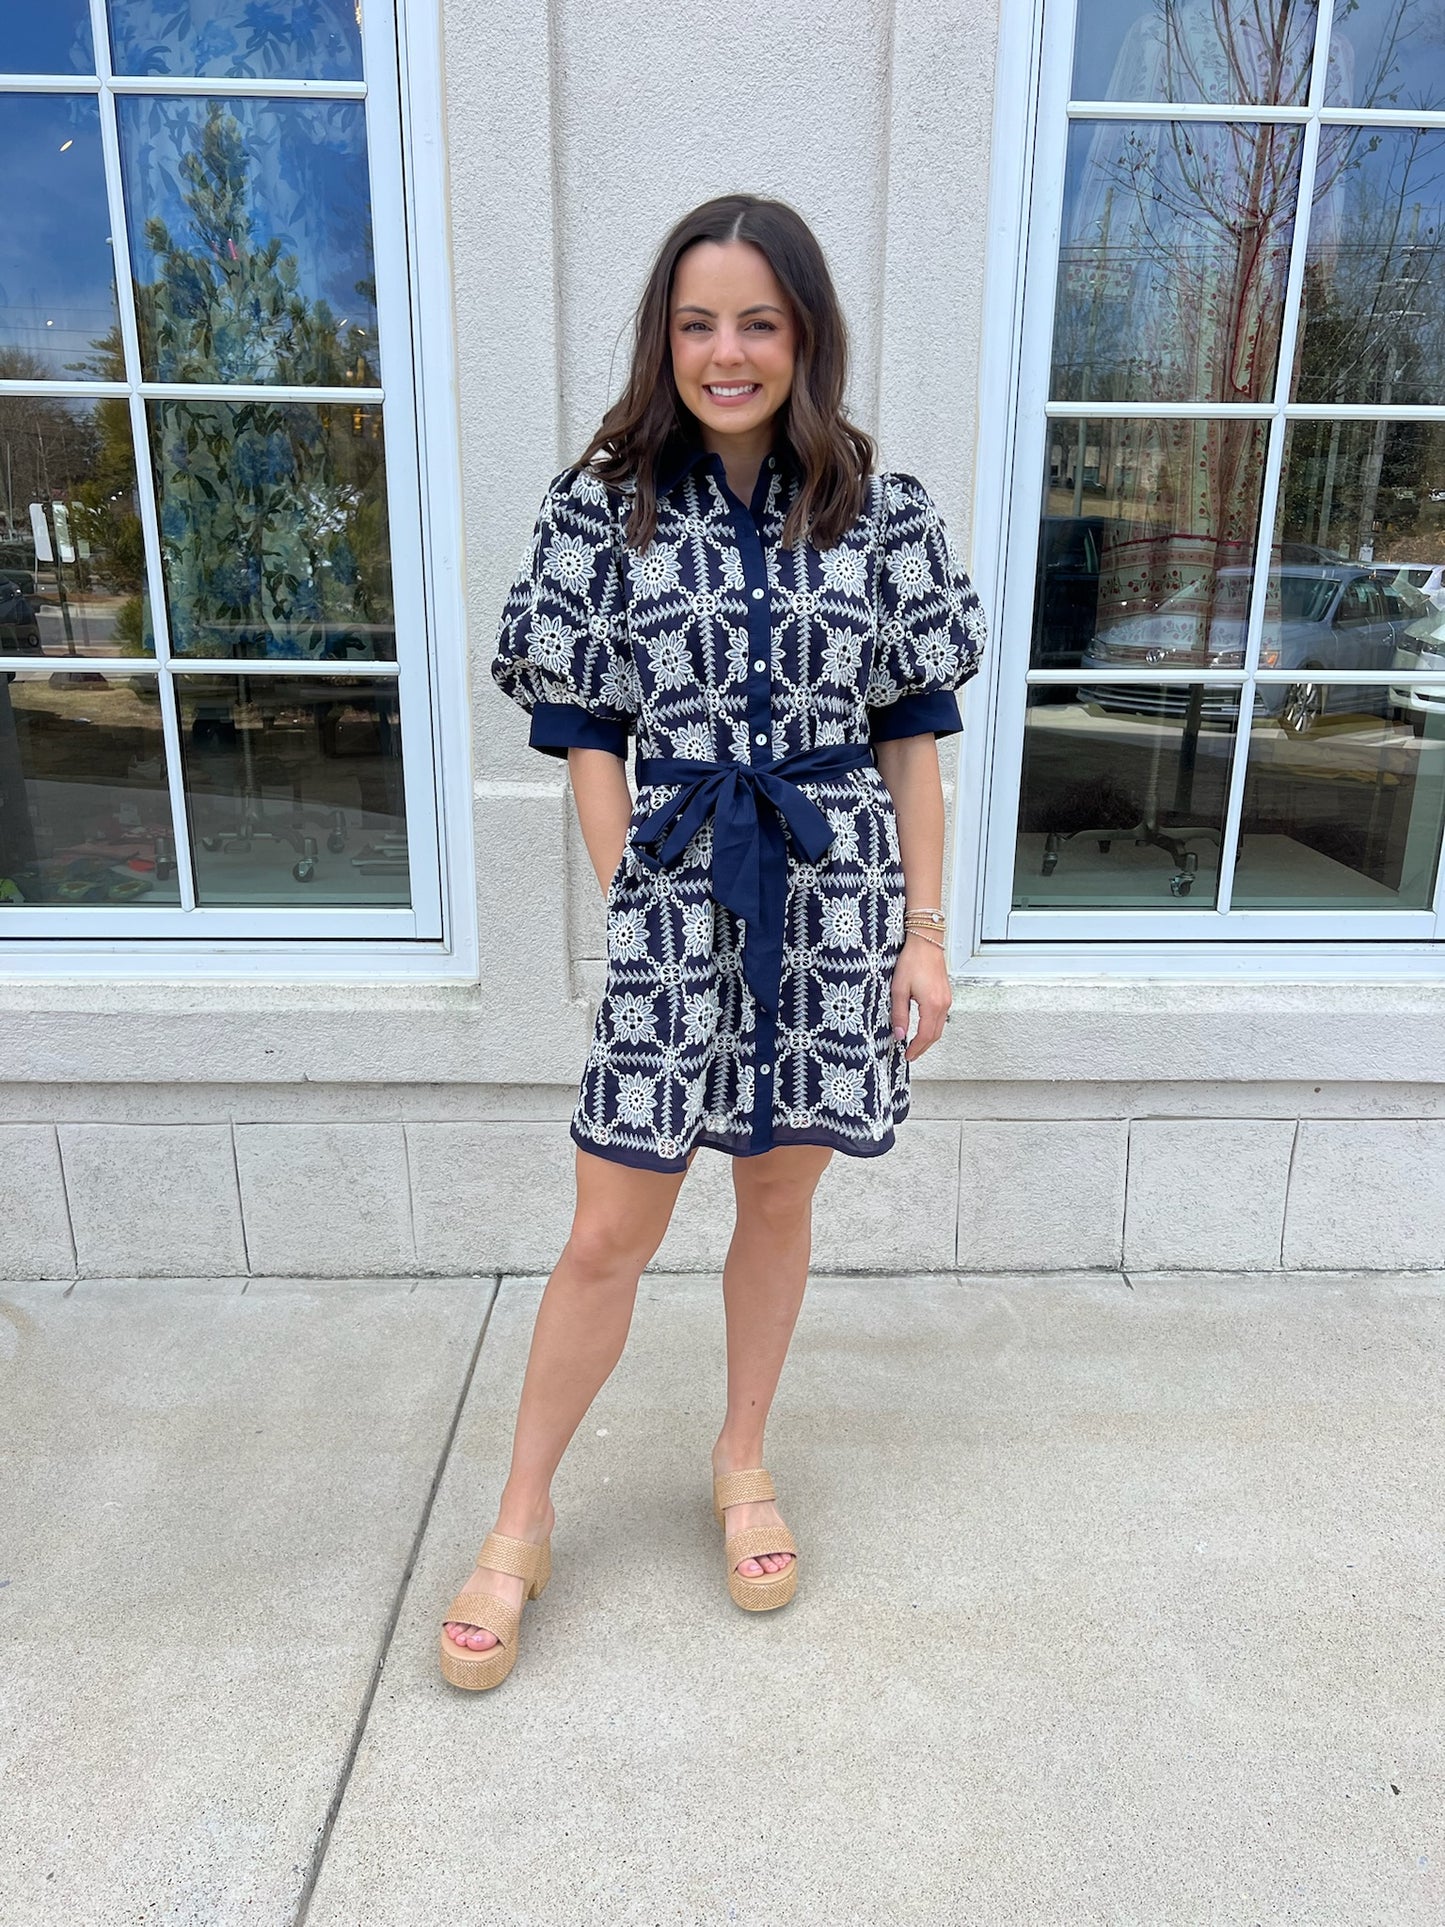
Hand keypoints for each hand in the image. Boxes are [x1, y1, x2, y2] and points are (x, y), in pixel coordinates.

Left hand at [890, 932, 951, 1061]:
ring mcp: (946, 999)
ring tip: (915, 1045)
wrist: (926, 942)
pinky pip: (941, 1018)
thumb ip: (899, 1014)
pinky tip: (923, 1028)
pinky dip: (932, 1028)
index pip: (925, 1035)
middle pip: (935, 1035)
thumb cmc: (912, 961)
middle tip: (910, 1055)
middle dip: (923, 1048)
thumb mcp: (899, 989)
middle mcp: (943, 1004)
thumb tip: (899, 1034)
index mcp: (932, 1004)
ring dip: (928, 1038)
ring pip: (939, 1027)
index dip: (916, 1049)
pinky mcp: (945, 995)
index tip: (907, 1056)